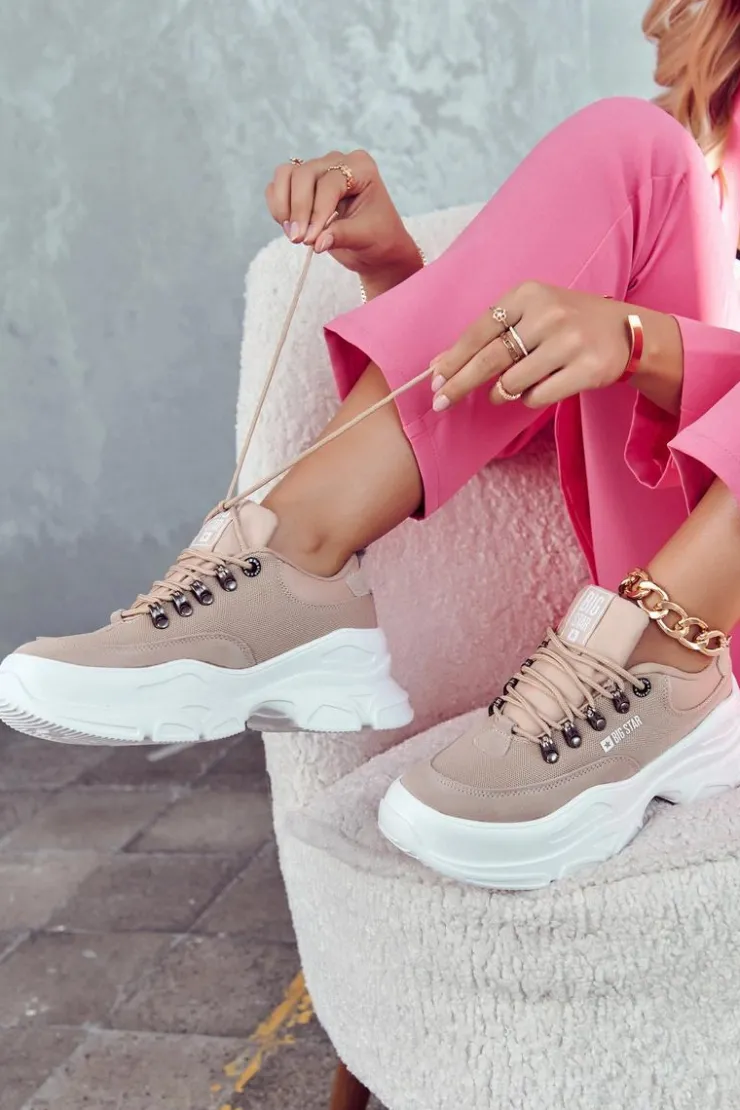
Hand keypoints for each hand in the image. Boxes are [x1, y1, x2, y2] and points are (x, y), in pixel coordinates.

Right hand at [264, 150, 420, 286]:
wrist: (375, 246)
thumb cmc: (379, 237)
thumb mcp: (366, 237)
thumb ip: (342, 235)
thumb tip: (316, 241)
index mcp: (360, 167)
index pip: (330, 182)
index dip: (318, 210)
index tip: (312, 239)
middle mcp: (337, 163)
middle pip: (303, 174)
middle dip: (298, 208)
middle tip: (299, 239)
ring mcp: (317, 171)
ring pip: (285, 175)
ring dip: (283, 205)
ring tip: (292, 234)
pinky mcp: (302, 186)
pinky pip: (278, 187)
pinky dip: (277, 207)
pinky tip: (289, 228)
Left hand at [430, 283, 637, 410]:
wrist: (626, 331)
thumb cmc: (566, 324)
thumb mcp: (530, 314)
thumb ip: (488, 335)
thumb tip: (438, 364)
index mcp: (527, 294)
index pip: (479, 331)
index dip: (454, 358)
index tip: (435, 379)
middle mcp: (548, 314)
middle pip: (489, 359)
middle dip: (460, 384)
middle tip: (441, 403)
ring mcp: (569, 342)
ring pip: (512, 382)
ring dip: (501, 393)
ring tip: (506, 391)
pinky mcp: (586, 369)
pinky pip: (537, 397)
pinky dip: (529, 399)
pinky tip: (538, 388)